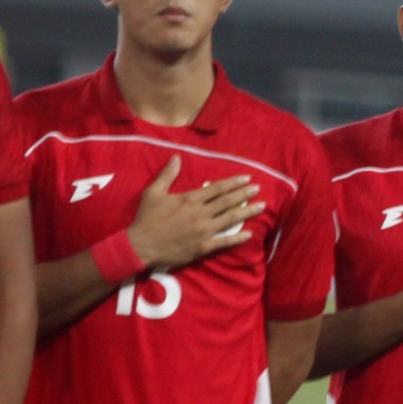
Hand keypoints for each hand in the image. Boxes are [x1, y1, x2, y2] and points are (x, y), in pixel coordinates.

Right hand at [125, 160, 264, 268]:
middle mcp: (200, 213)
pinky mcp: (202, 246)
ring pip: (230, 219)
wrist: (141, 245)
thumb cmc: (146, 218)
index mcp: (190, 199)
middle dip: (245, 194)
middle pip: (228, 201)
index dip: (234, 183)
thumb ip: (167, 175)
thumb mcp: (153, 193)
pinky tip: (249, 234)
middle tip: (258, 189)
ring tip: (261, 206)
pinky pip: (224, 241)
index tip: (247, 178)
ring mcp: (203, 230)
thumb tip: (176, 157)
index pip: (217, 188)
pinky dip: (237, 238)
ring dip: (247, 212)